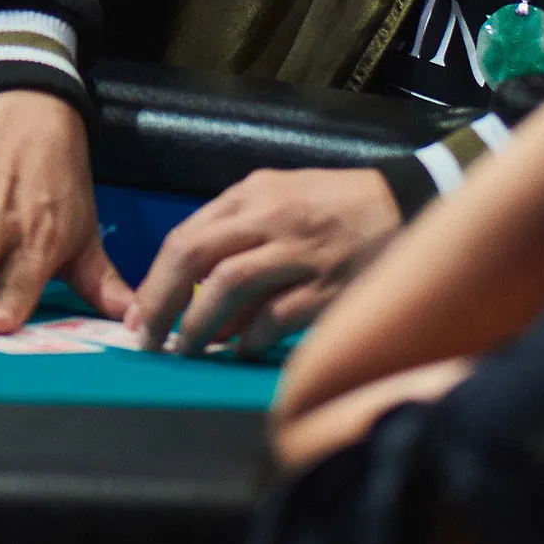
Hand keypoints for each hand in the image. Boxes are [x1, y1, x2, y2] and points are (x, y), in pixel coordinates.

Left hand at [127, 167, 401, 356]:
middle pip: (195, 256)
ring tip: (188, 348)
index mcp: (254, 194)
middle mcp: (271, 217)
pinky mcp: (326, 285)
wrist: (405, 204)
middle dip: (161, 301)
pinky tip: (242, 349)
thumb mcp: (281, 198)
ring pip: (227, 286)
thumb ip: (238, 235)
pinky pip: (273, 318)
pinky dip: (250, 338)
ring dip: (198, 323)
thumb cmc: (336, 205)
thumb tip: (195, 291)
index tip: (138, 314)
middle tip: (147, 338)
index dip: (154, 280)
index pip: (186, 236)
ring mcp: (299, 251)